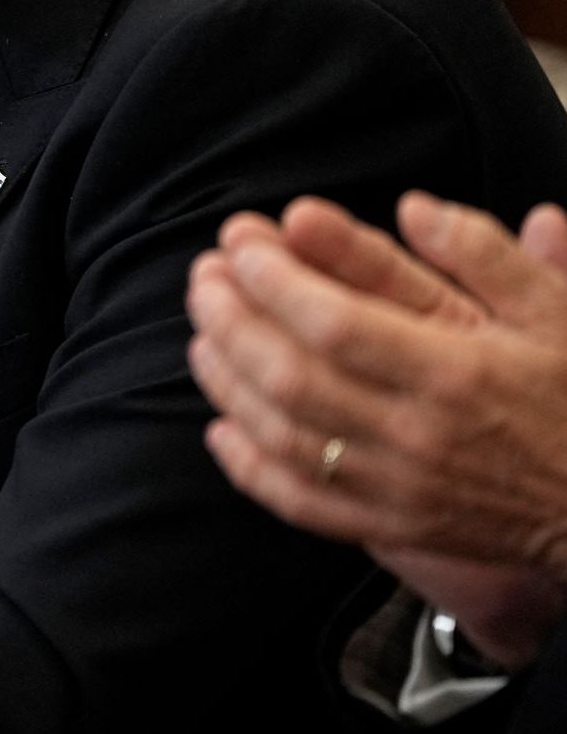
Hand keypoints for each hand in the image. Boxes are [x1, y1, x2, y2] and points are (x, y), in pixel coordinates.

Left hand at [186, 193, 566, 657]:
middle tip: (203, 275)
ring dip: (226, 381)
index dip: (273, 281)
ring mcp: (400, 489)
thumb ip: (483, 254)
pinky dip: (249, 468)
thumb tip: (413, 207)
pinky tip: (220, 426)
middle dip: (231, 320)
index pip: (335, 325)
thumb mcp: (554, 310)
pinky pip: (303, 504)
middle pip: (292, 378)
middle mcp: (418, 435)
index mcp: (456, 373)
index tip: (239, 241)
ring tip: (201, 330)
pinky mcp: (393, 526)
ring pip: (283, 437)